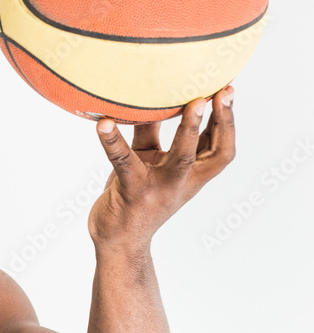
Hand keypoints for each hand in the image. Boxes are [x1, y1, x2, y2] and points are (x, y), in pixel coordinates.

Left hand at [87, 86, 235, 249]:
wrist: (118, 241)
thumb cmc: (134, 196)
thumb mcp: (147, 162)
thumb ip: (151, 133)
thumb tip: (151, 101)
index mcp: (191, 174)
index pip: (220, 147)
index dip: (227, 121)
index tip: (228, 91)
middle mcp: (181, 181)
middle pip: (213, 152)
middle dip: (222, 121)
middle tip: (222, 92)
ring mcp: (159, 188)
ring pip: (181, 157)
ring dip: (189, 129)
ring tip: (192, 102)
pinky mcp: (132, 190)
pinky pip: (123, 161)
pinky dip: (112, 141)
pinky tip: (103, 124)